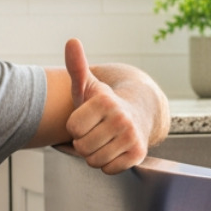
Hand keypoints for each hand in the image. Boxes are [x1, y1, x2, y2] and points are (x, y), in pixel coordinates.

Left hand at [64, 38, 154, 173]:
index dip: (75, 126)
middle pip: (81, 147)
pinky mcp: (138, 154)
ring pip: (94, 160)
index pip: (72, 129)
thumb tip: (71, 41)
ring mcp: (131, 137)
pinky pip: (108, 169)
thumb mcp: (88, 86)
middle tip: (96, 131)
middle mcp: (121, 118)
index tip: (87, 118)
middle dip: (84, 142)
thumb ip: (76, 66)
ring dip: (95, 154)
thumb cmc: (104, 104)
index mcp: (105, 101)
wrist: (139, 114)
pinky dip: (108, 163)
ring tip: (105, 140)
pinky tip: (115, 149)